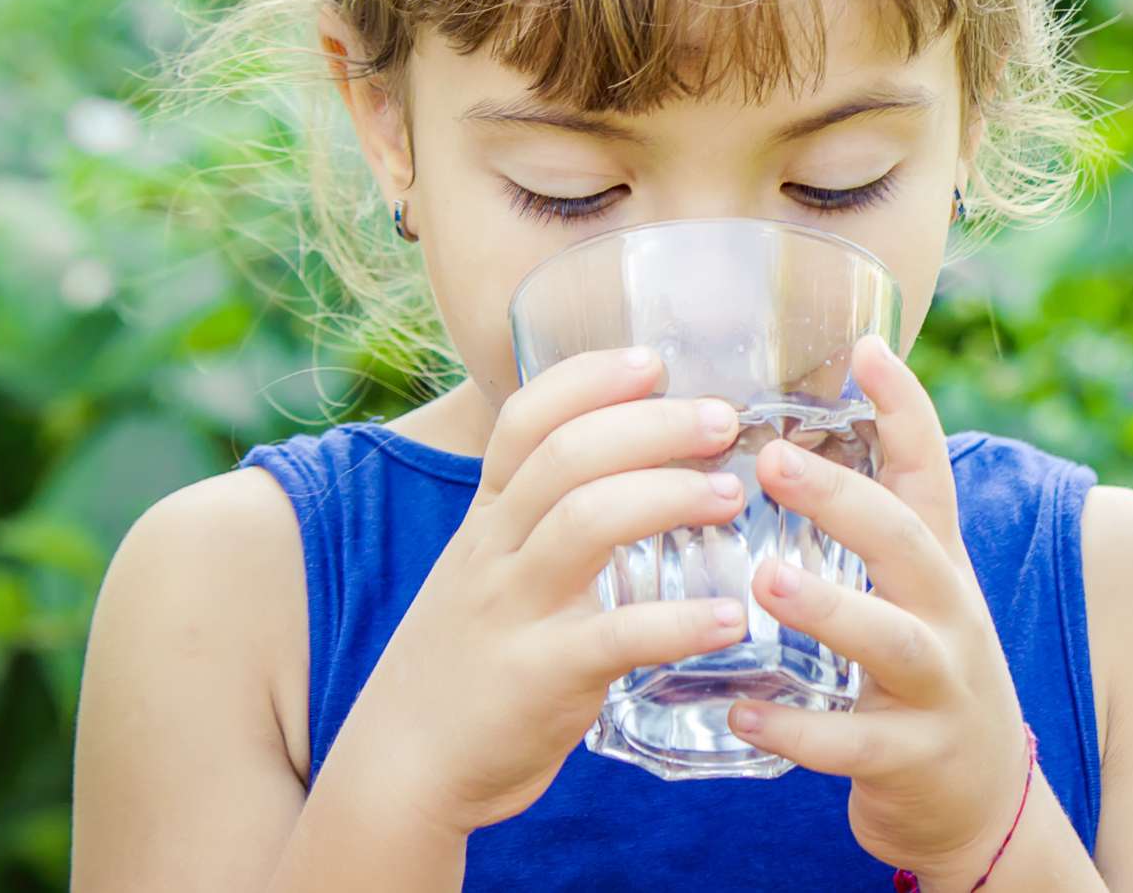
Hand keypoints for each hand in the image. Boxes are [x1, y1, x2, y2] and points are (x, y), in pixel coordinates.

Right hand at [330, 347, 748, 835]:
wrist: (400, 772)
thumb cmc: (466, 665)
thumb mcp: (486, 574)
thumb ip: (541, 523)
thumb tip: (633, 468)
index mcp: (486, 521)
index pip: (523, 421)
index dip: (587, 380)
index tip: (651, 358)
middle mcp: (492, 553)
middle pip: (567, 457)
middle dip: (651, 425)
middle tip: (723, 420)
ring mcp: (510, 613)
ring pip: (585, 523)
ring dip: (669, 497)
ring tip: (732, 496)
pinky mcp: (536, 679)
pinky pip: (614, 636)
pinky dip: (678, 622)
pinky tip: (730, 618)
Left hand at [725, 334, 1035, 884]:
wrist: (981, 804)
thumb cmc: (921, 675)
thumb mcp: (914, 592)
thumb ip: (868, 525)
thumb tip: (783, 436)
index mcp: (938, 564)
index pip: (930, 471)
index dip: (905, 407)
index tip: (866, 347)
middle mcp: (949, 613)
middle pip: (910, 541)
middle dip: (845, 499)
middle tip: (772, 460)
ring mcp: (942, 688)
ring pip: (894, 641)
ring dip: (830, 609)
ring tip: (766, 579)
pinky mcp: (918, 760)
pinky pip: (856, 746)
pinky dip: (799, 730)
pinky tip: (742, 712)